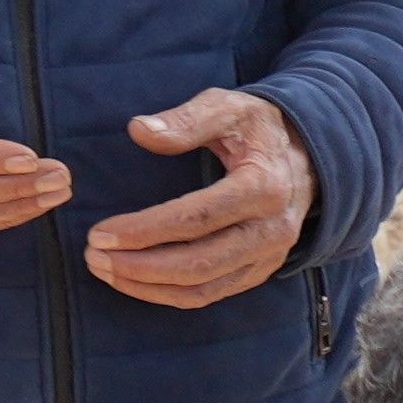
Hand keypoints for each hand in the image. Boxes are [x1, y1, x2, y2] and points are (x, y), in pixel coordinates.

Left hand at [89, 85, 316, 306]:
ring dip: (148, 287)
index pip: (196, 218)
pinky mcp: (260, 271)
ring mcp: (268, 256)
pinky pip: (210, 294)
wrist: (309, 156)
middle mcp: (270, 229)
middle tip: (93, 255)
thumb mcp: (227, 107)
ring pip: (202, 288)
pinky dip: (167, 295)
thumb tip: (139, 131)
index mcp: (263, 186)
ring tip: (104, 270)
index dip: (145, 230)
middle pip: (197, 263)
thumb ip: (186, 119)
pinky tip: (133, 281)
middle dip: (138, 266)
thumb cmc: (258, 128)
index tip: (101, 232)